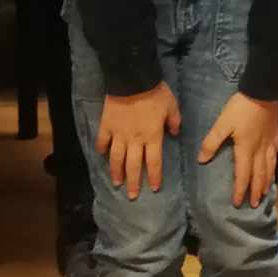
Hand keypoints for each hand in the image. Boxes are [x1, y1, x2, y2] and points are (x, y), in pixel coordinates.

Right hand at [98, 83, 181, 198]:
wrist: (133, 80)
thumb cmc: (155, 93)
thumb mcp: (172, 106)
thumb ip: (174, 121)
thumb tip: (176, 133)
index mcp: (152, 136)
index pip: (154, 162)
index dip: (154, 176)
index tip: (154, 188)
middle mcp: (135, 140)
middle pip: (134, 166)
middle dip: (134, 182)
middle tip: (132, 196)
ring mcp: (118, 135)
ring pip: (116, 158)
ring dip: (116, 172)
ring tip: (117, 183)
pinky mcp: (106, 126)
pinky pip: (102, 141)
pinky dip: (101, 149)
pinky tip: (101, 156)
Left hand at [199, 92, 277, 206]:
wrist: (263, 91)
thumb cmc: (241, 108)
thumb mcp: (222, 123)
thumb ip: (211, 142)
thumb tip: (201, 160)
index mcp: (245, 149)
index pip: (243, 175)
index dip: (240, 190)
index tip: (237, 203)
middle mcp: (259, 150)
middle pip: (259, 175)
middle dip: (255, 191)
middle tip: (254, 204)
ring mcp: (269, 142)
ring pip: (270, 167)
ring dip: (266, 181)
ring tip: (265, 192)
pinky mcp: (275, 134)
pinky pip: (275, 154)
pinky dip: (274, 164)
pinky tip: (273, 165)